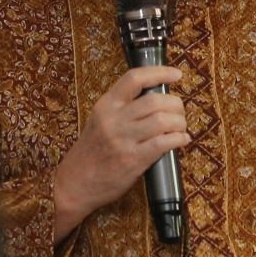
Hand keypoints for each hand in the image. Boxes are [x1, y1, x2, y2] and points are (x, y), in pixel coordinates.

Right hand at [53, 65, 188, 240]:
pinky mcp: (132, 160)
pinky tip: (181, 140)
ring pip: (163, 121)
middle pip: (155, 100)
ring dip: (179, 122)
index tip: (176, 75)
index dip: (159, 73)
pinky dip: (178, 139)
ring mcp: (123, 140)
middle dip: (176, 104)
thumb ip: (122, 109)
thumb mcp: (99, 122)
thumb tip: (157, 100)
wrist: (74, 184)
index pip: (134, 78)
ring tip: (181, 127)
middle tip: (179, 112)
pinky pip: (163, 143)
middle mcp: (114, 120)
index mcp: (106, 105)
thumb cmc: (90, 153)